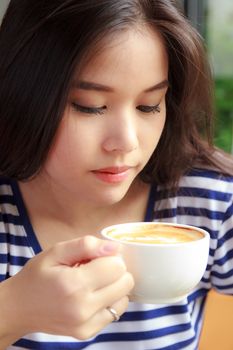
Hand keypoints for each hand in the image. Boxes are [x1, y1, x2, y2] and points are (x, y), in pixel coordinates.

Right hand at [0, 236, 133, 342]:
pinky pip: (115, 313)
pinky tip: (92, 295)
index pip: (117, 267)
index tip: (95, 257)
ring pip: (124, 298)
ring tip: (93, 283)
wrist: (19, 308)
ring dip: (114, 286)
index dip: (109, 257)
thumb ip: (86, 245)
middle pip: (126, 282)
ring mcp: (86, 324)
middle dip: (114, 270)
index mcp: (74, 284)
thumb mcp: (56, 251)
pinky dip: (110, 301)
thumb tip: (114, 248)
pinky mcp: (88, 333)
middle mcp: (83, 308)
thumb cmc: (37, 276)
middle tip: (95, 268)